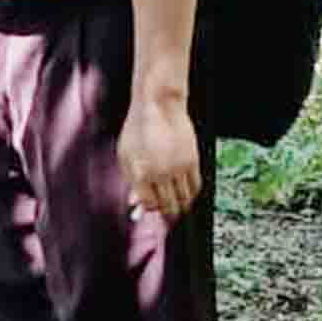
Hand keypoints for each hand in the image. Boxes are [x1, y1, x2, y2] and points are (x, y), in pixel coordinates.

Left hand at [120, 90, 200, 221]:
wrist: (159, 106)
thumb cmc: (138, 130)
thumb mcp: (126, 155)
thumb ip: (131, 181)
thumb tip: (135, 205)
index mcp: (140, 172)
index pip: (149, 204)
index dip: (150, 208)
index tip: (152, 208)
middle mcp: (160, 173)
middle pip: (168, 206)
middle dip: (167, 213)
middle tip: (167, 214)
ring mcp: (178, 167)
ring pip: (184, 199)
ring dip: (180, 205)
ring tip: (176, 204)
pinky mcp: (192, 160)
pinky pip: (196, 187)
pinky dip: (191, 194)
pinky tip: (186, 193)